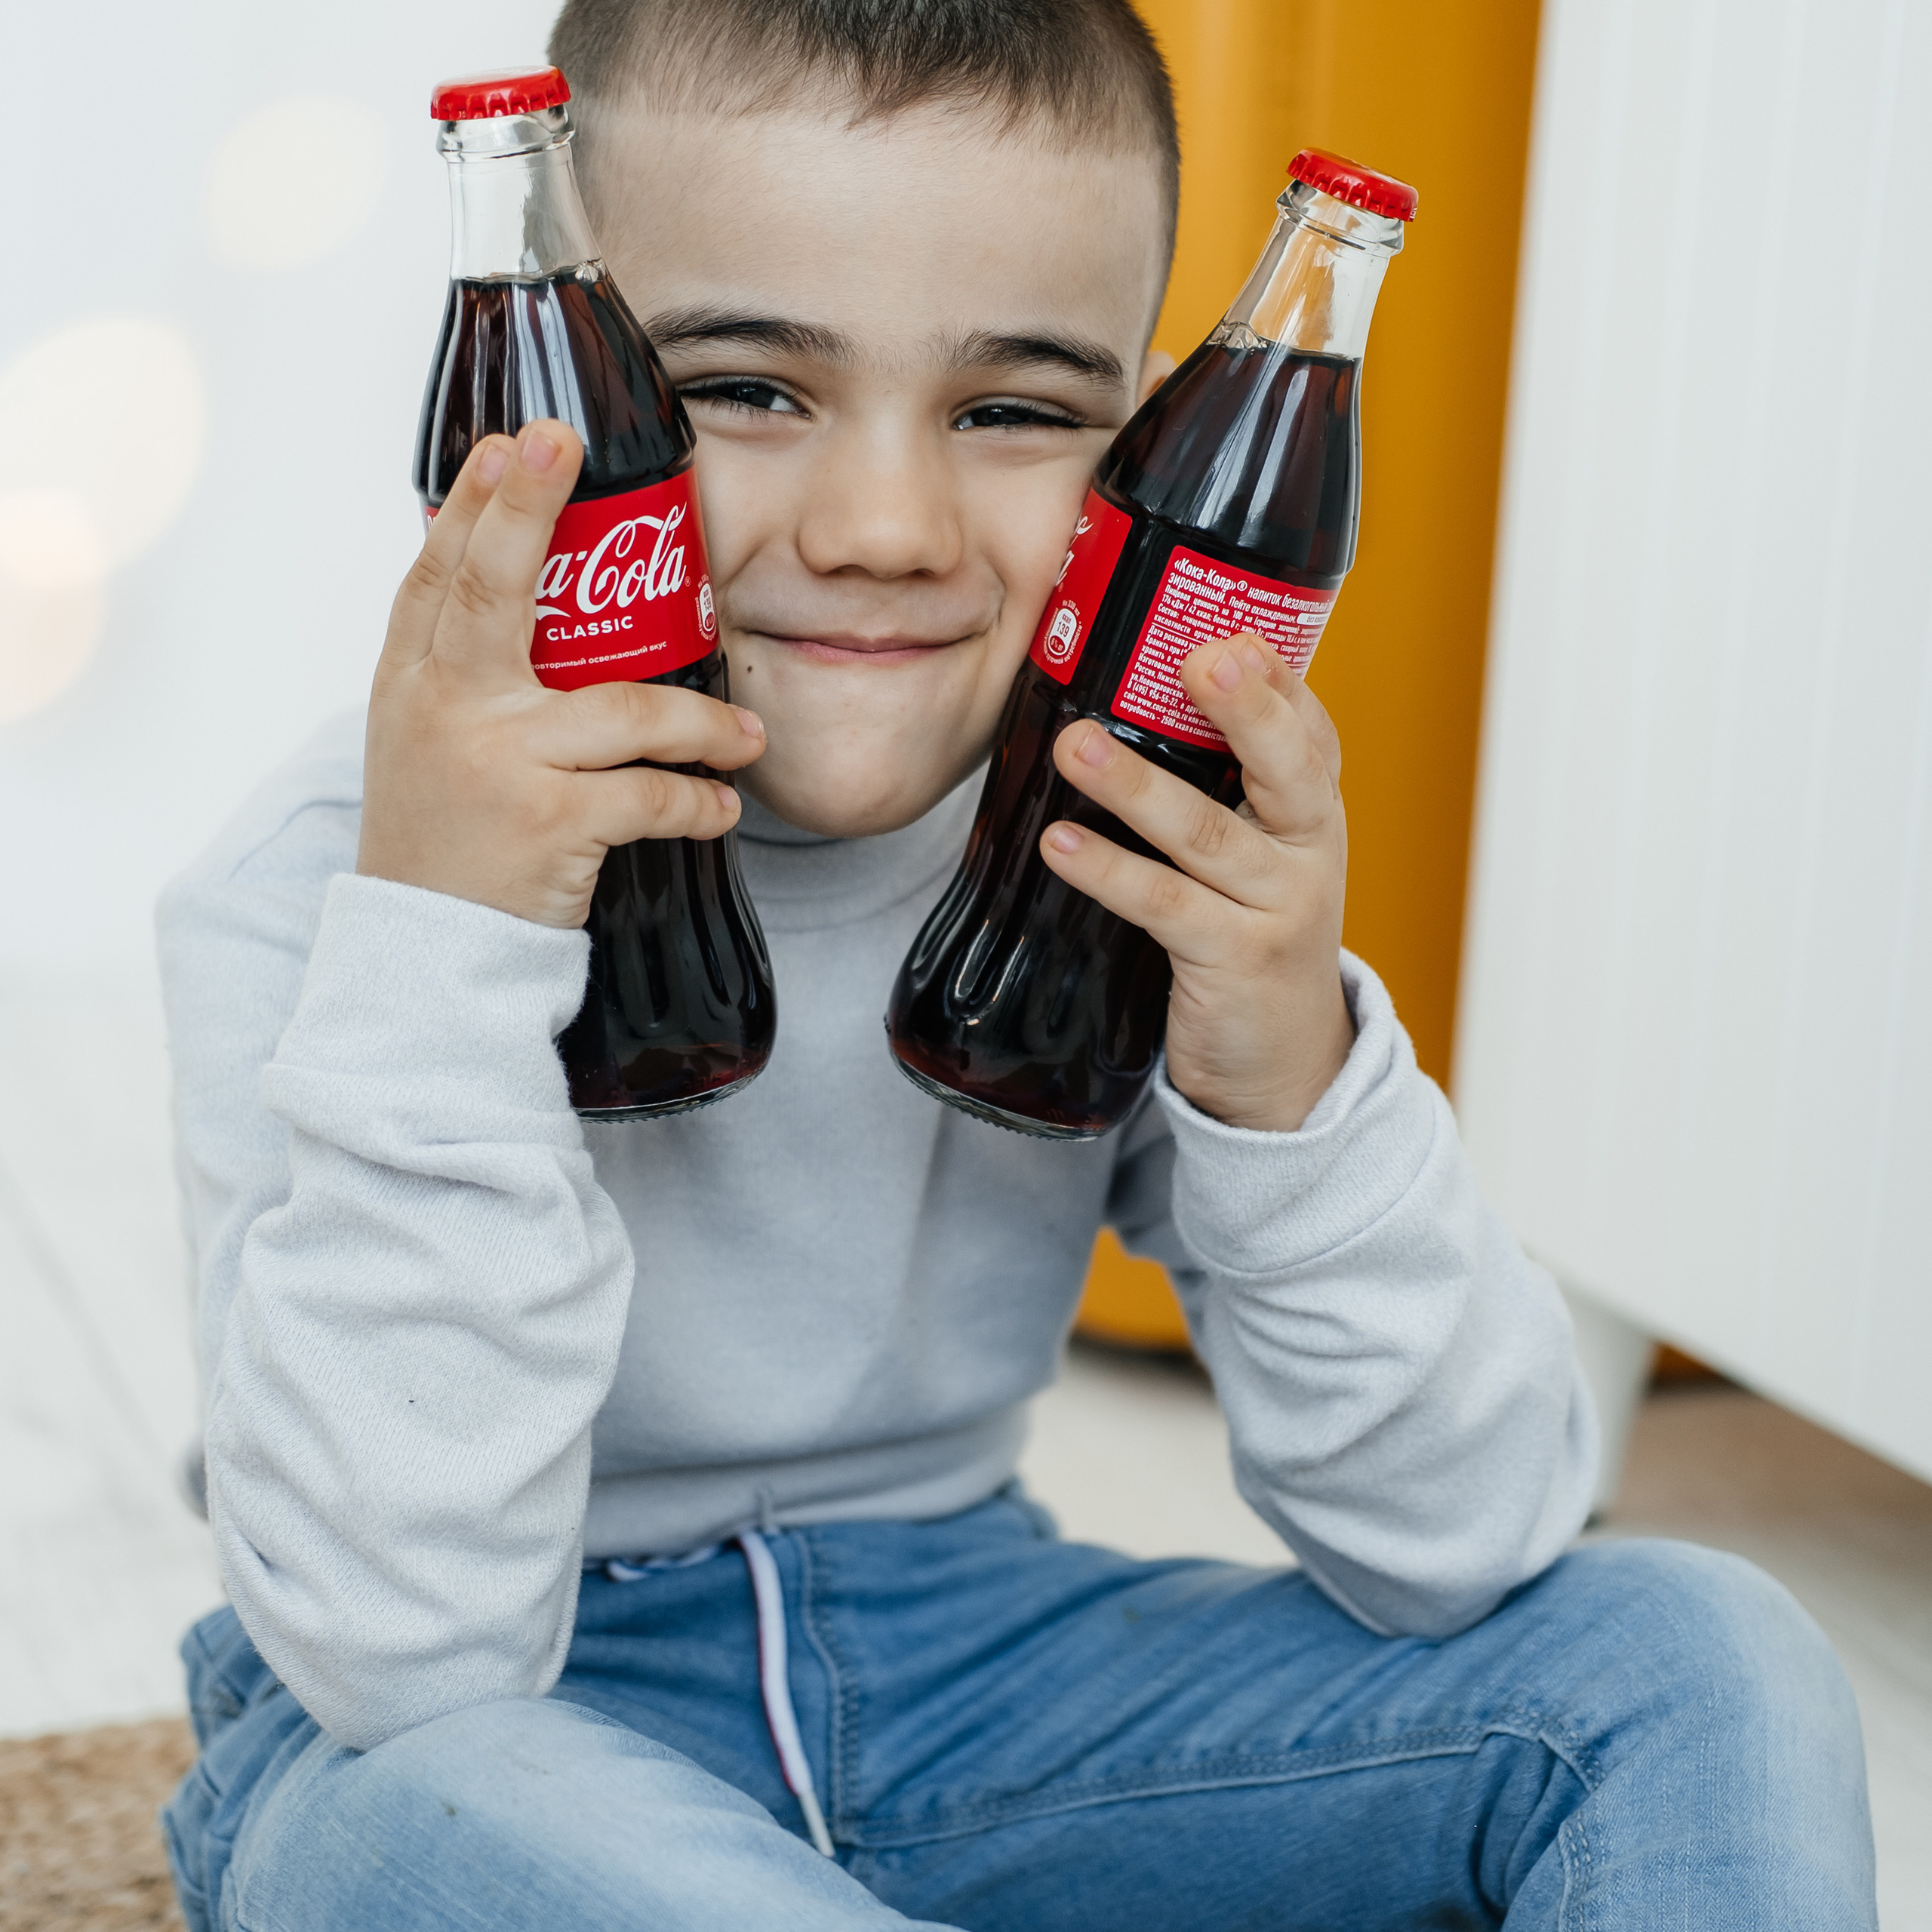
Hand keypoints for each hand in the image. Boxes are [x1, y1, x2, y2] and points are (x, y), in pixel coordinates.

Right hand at [358, 422, 765, 928]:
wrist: (425, 956)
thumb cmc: (446, 840)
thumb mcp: (428, 745)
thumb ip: (471, 675)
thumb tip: (544, 599)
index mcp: (412, 683)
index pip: (439, 574)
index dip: (475, 502)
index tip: (514, 440)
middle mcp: (445, 709)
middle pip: (489, 588)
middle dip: (525, 508)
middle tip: (563, 446)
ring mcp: (497, 763)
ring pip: (625, 709)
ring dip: (702, 725)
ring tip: (743, 739)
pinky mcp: (548, 822)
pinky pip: (652, 794)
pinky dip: (699, 802)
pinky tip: (722, 807)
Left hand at [1039, 635, 1353, 1132]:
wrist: (1284, 1065)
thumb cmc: (1253, 938)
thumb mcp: (1260, 858)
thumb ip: (1223, 789)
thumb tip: (1128, 704)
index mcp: (1312, 814)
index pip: (1308, 730)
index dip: (1273, 679)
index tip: (1225, 631)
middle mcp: (1309, 852)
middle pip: (1287, 767)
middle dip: (1244, 708)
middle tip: (1196, 655)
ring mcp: (1278, 909)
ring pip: (1208, 835)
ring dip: (1138, 786)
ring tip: (1075, 745)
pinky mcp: (1235, 961)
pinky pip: (1165, 906)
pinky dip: (1110, 874)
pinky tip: (1060, 846)